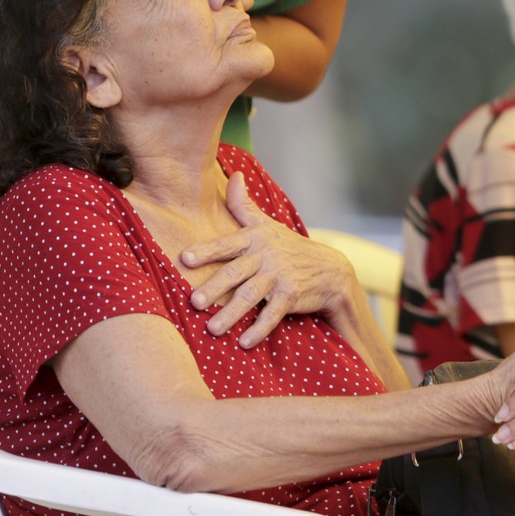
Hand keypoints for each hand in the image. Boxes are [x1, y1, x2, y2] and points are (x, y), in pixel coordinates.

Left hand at [179, 173, 354, 346]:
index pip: (227, 243)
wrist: (329, 269)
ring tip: (212, 328)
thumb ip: (243, 204)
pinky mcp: (291, 295)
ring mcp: (279, 276)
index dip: (206, 251)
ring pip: (251, 295)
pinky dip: (259, 329)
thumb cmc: (288, 246)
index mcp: (255, 238)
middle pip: (236, 272)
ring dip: (231, 313)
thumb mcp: (266, 223)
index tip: (185, 258)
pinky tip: (244, 342)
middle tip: (194, 302)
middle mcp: (266, 256)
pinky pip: (273, 314)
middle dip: (215, 286)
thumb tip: (234, 173)